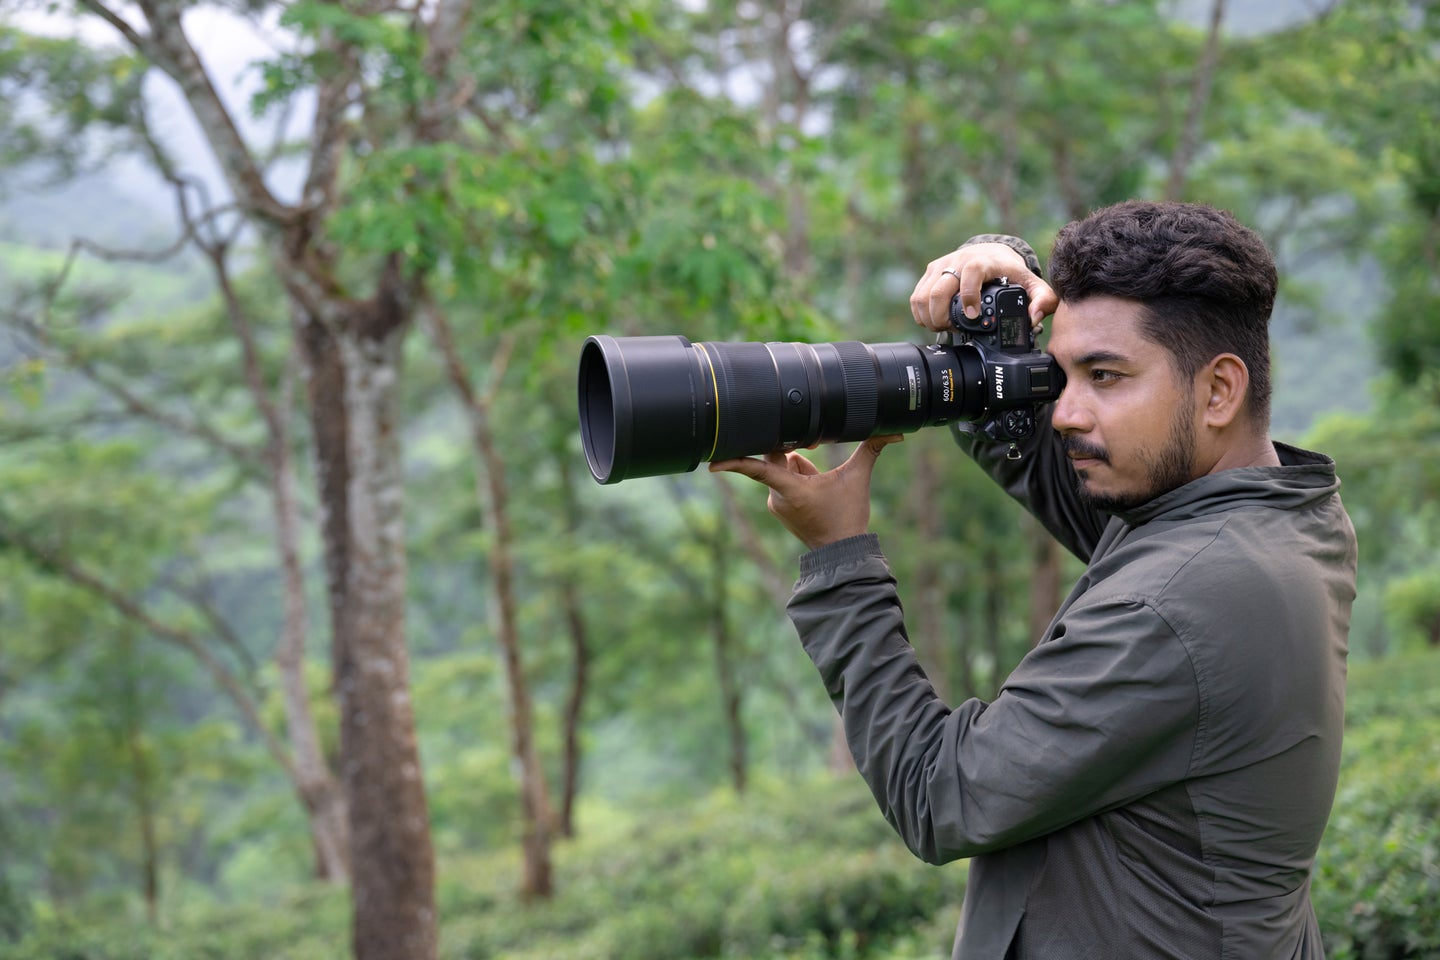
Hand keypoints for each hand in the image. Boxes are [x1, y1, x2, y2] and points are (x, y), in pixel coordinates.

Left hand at [709, 436, 903, 550]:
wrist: (841, 551)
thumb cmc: (847, 517)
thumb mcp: (858, 479)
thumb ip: (871, 449)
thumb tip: (897, 431)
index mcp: (790, 488)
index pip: (756, 469)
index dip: (735, 462)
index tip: (712, 462)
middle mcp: (776, 496)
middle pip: (778, 456)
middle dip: (797, 452)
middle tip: (817, 457)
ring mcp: (775, 503)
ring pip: (784, 468)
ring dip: (800, 468)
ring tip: (822, 485)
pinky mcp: (778, 507)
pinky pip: (784, 481)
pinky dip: (798, 479)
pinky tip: (815, 492)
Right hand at [909, 242, 1056, 332]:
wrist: (992, 252)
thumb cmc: (1009, 271)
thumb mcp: (1030, 283)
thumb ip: (1042, 300)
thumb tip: (1034, 318)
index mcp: (984, 261)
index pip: (972, 272)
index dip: (969, 295)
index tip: (973, 316)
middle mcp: (960, 260)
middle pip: (939, 289)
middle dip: (941, 316)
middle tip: (952, 329)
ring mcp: (942, 265)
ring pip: (923, 295)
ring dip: (929, 317)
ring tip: (942, 327)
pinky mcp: (931, 272)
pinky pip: (917, 296)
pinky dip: (921, 314)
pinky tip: (933, 321)